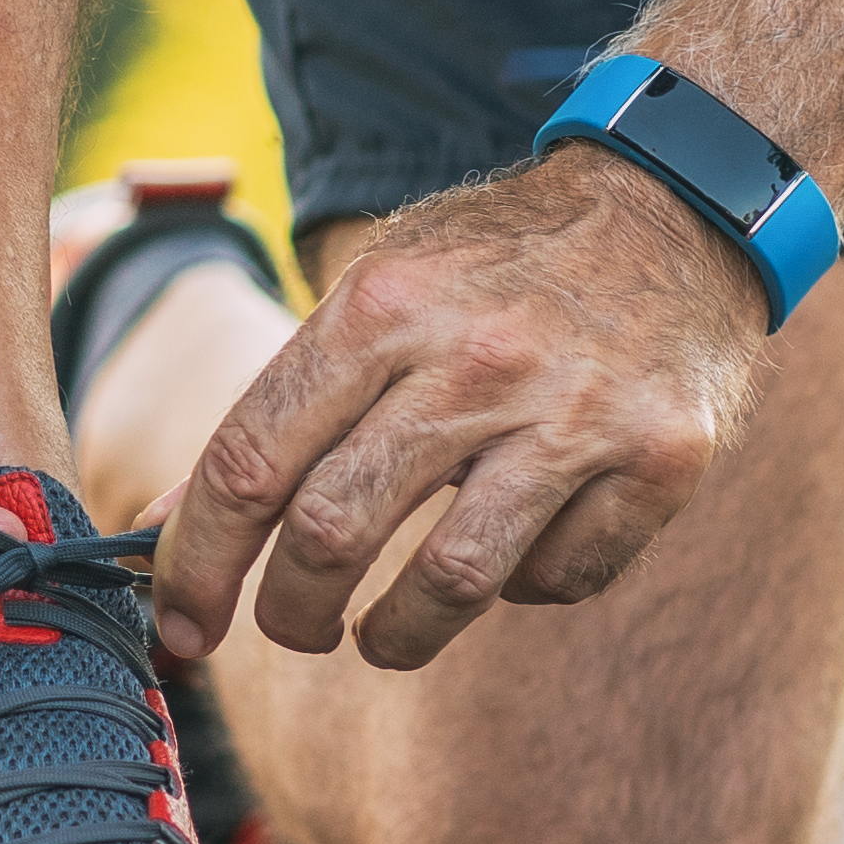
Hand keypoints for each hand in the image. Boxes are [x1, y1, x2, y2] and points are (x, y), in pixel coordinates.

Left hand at [150, 147, 768, 671]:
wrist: (676, 204)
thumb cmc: (495, 268)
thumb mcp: (378, 296)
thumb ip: (281, 406)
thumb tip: (167, 523)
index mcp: (383, 305)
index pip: (252, 459)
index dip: (198, 561)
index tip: (179, 622)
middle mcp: (476, 357)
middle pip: (334, 531)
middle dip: (292, 612)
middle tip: (292, 629)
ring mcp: (576, 412)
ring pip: (450, 581)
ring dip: (396, 636)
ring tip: (380, 639)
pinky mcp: (661, 459)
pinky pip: (562, 577)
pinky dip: (524, 589)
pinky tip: (515, 556)